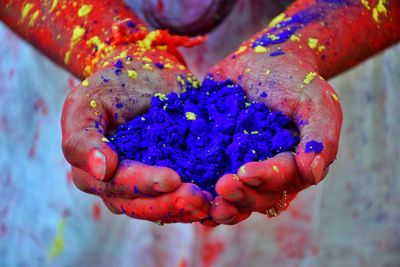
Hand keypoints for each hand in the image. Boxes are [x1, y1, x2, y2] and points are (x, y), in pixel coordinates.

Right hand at [62, 61, 210, 223]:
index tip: (171, 178)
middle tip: (197, 196)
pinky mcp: (169, 181)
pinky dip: (198, 204)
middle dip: (169, 203)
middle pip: (141, 205)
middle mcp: (117, 186)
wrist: (145, 74)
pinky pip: (180, 199)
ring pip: (162, 209)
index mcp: (92, 172)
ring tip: (211, 203)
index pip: (116, 185)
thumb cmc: (113, 84)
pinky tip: (218, 202)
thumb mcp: (88, 101)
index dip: (143, 184)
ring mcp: (143, 187)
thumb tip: (101, 170)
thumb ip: (84, 137)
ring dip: (187, 209)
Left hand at [208, 48, 341, 223]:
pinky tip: (183, 194)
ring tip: (202, 205)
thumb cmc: (294, 80)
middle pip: (256, 197)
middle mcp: (266, 174)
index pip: (281, 180)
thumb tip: (314, 174)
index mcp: (292, 165)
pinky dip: (198, 191)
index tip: (245, 172)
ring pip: (232, 198)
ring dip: (220, 206)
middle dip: (240, 196)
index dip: (263, 180)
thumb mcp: (316, 102)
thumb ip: (320, 137)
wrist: (263, 60)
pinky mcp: (215, 158)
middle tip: (221, 188)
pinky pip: (206, 179)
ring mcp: (238, 167)